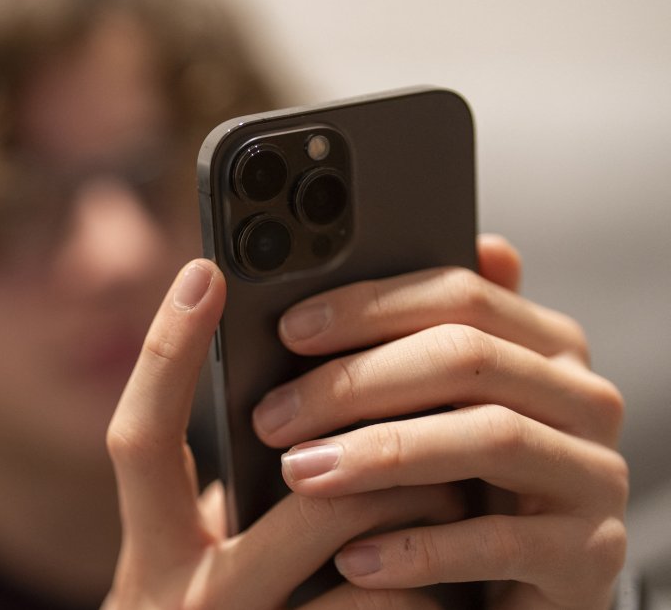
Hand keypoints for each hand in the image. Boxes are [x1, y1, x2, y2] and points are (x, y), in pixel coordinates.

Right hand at [104, 260, 467, 609]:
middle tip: (424, 407)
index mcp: (151, 547)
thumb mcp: (204, 545)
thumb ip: (233, 483)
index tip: (204, 270)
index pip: (140, 437)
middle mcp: (183, 596)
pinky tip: (437, 582)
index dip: (164, 352)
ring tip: (446, 493)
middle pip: (302, 487)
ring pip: (368, 557)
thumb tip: (315, 383)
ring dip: (425, 512)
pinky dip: (431, 588)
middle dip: (383, 440)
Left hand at [254, 234, 627, 608]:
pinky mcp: (590, 556)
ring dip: (380, 454)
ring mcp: (596, 476)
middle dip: (355, 383)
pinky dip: (417, 549)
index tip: (288, 331)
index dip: (369, 307)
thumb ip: (410, 347)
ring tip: (301, 473)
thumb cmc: (459, 489)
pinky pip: (499, 542)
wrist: (510, 596)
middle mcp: (585, 399)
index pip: (461, 296)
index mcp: (547, 346)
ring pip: (490, 438)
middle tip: (272, 416)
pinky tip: (352, 557)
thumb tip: (340, 290)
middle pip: (468, 359)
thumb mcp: (437, 414)